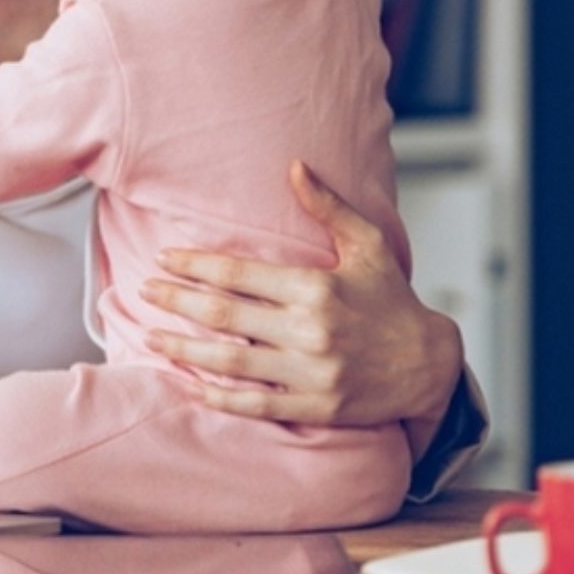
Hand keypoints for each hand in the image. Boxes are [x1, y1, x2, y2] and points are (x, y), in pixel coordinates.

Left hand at [140, 160, 462, 439]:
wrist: (429, 364)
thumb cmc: (393, 299)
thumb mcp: (367, 244)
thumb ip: (327, 207)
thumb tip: (294, 165)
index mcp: (317, 288)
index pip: (239, 274)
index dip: (195, 265)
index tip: (165, 258)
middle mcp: (310, 332)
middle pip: (224, 316)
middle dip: (178, 301)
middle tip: (144, 290)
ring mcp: (311, 374)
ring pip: (230, 363)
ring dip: (185, 350)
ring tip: (151, 336)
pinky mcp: (315, 408)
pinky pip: (256, 404)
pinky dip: (220, 397)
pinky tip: (191, 385)